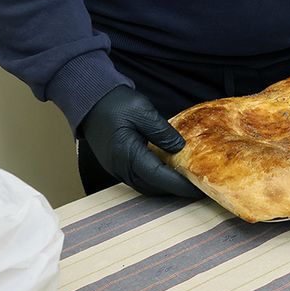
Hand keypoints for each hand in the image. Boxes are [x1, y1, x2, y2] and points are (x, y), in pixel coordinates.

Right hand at [80, 86, 202, 197]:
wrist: (91, 101)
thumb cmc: (116, 103)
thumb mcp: (144, 112)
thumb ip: (162, 132)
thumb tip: (180, 148)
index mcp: (127, 154)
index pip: (158, 176)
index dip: (179, 184)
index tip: (197, 188)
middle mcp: (120, 167)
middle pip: (152, 186)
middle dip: (174, 189)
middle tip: (197, 186)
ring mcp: (116, 168)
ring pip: (145, 185)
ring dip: (164, 186)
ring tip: (186, 180)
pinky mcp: (117, 164)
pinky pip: (138, 178)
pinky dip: (155, 179)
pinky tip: (168, 170)